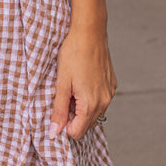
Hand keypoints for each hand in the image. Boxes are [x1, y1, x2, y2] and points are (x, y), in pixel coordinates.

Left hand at [48, 23, 116, 139]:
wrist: (90, 33)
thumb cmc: (74, 55)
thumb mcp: (61, 84)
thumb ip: (59, 111)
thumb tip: (54, 133)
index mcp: (91, 104)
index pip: (77, 132)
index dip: (65, 124)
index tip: (59, 108)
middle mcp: (104, 102)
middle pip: (87, 124)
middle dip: (74, 116)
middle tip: (65, 95)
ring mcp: (110, 93)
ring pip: (94, 113)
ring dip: (82, 106)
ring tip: (73, 86)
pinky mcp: (112, 84)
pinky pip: (101, 100)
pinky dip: (91, 97)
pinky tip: (83, 80)